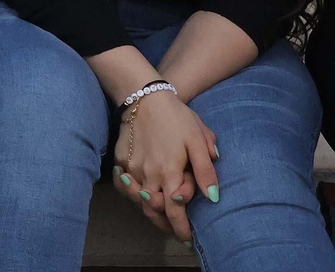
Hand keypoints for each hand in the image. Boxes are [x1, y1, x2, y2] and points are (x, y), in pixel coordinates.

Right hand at [111, 92, 218, 242]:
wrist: (143, 96)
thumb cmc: (176, 117)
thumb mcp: (198, 140)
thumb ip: (205, 171)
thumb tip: (213, 197)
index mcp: (169, 174)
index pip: (174, 213)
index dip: (182, 229)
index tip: (188, 238)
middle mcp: (148, 176)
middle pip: (153, 212)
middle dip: (165, 226)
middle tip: (176, 233)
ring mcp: (131, 169)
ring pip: (138, 200)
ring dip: (150, 211)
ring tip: (161, 217)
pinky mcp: (121, 160)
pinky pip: (125, 185)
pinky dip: (132, 193)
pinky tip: (140, 193)